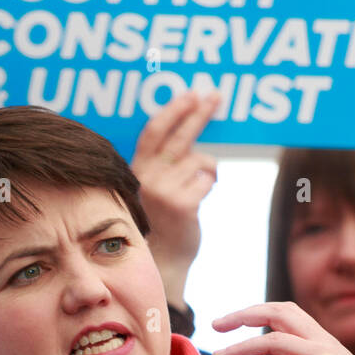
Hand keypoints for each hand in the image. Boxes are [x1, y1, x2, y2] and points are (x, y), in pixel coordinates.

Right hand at [131, 90, 219, 308]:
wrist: (165, 259)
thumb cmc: (163, 220)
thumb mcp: (156, 187)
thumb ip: (165, 161)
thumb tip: (190, 124)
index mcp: (139, 170)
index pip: (154, 131)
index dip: (173, 110)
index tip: (190, 94)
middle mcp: (149, 177)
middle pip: (179, 135)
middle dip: (199, 112)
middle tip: (215, 96)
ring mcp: (165, 191)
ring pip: (200, 160)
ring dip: (208, 168)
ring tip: (200, 184)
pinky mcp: (183, 204)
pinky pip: (208, 179)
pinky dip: (209, 184)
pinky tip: (199, 197)